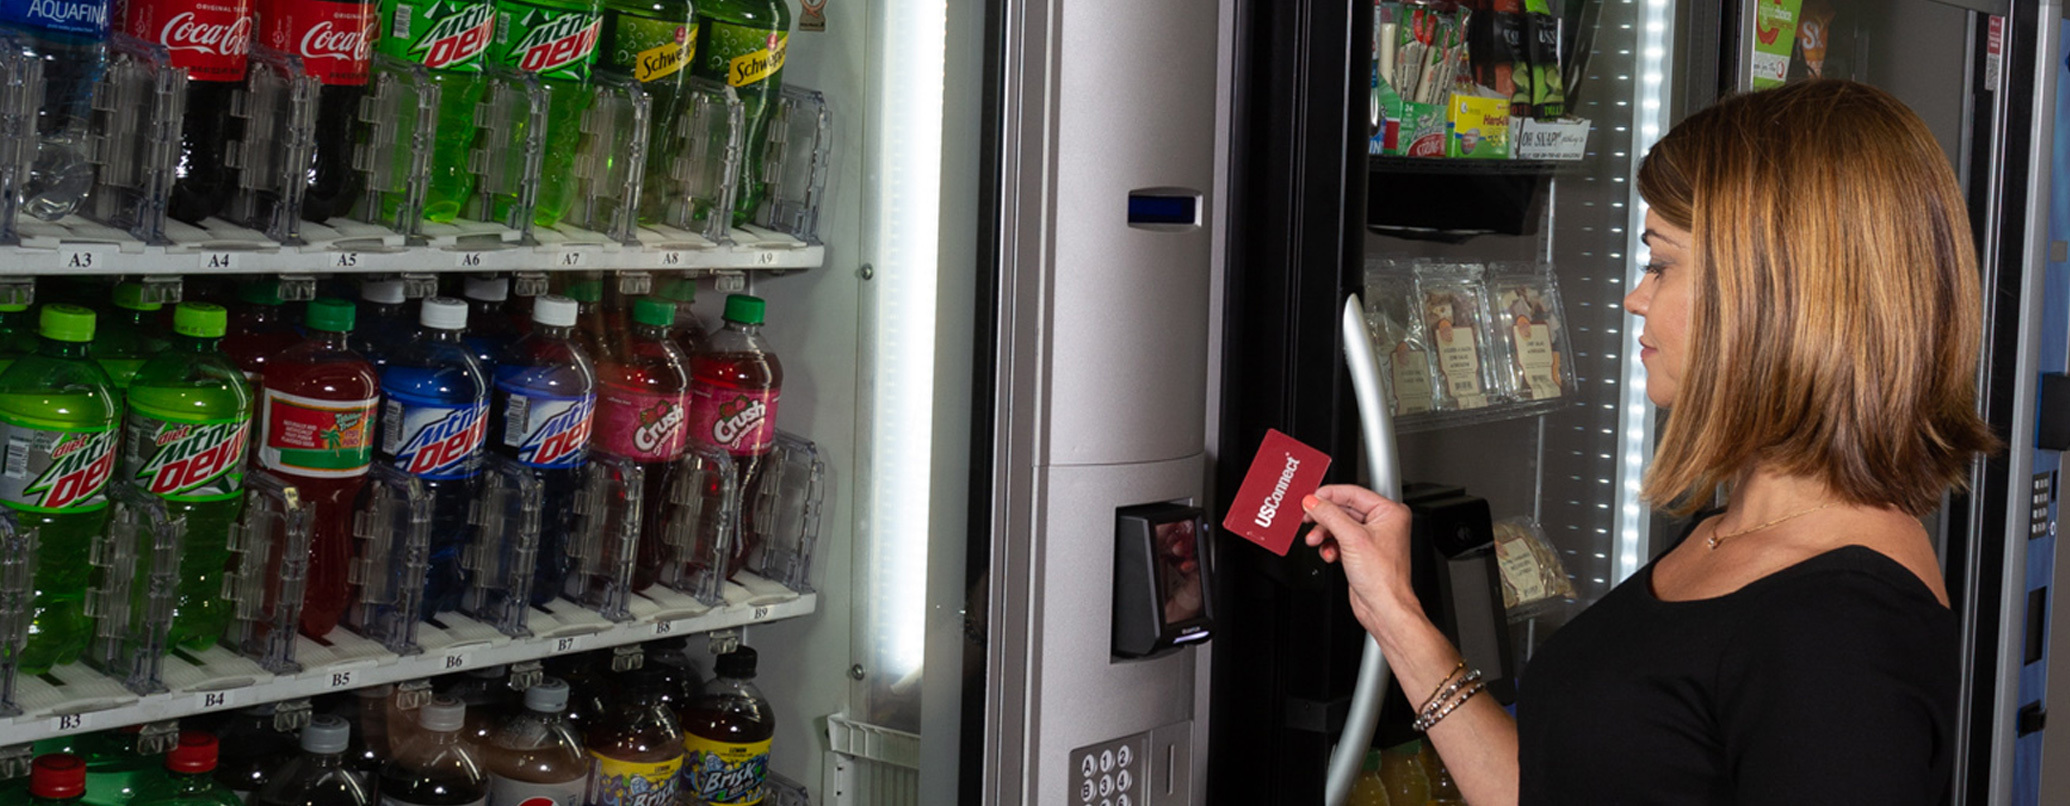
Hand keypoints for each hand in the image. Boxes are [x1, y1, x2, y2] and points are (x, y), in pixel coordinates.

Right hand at [1303, 484, 1422, 635]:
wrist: (1383, 607)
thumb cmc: (1383, 578)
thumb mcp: (1352, 539)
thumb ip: (1330, 515)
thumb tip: (1313, 501)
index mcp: (1389, 512)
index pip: (1353, 493)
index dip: (1329, 495)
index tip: (1310, 498)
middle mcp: (1382, 523)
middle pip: (1344, 510)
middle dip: (1324, 518)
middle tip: (1308, 518)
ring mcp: (1371, 538)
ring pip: (1339, 526)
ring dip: (1324, 533)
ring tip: (1315, 540)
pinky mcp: (1361, 552)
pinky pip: (1339, 540)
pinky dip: (1330, 546)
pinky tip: (1329, 553)